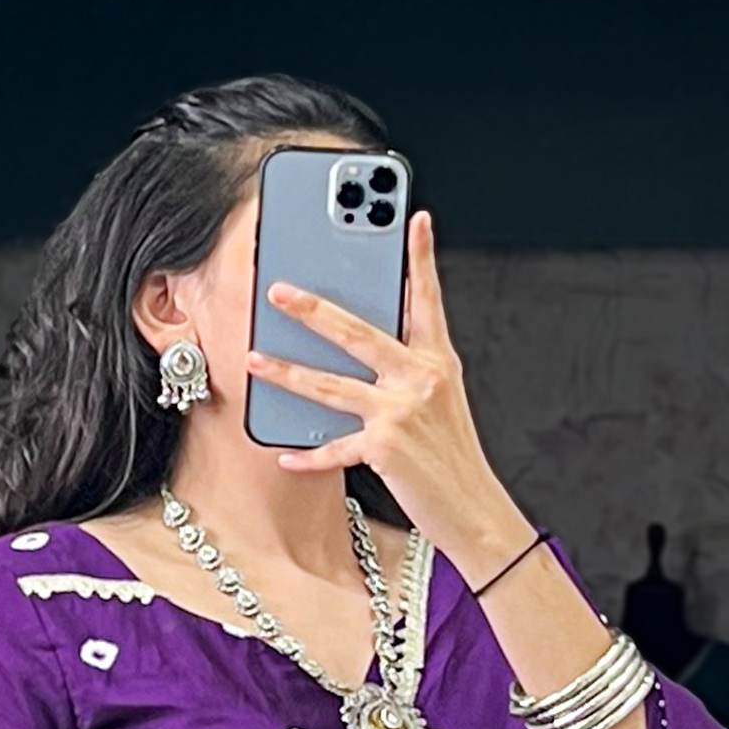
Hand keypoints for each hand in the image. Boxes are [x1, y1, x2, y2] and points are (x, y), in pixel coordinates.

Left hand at [259, 214, 530, 584]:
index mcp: (438, 360)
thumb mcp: (443, 402)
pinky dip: (309, 454)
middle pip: (356, 332)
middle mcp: (420, 377)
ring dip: (286, 371)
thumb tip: (371, 350)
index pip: (428, 299)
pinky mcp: (384, 448)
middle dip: (312, 308)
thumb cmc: (453, 459)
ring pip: (330, 385)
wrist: (475, 510)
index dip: (421, 258)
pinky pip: (335, 448)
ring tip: (253, 358)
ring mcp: (401, 411)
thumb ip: (411, 370)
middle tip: (278, 289)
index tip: (415, 218)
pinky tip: (285, 453)